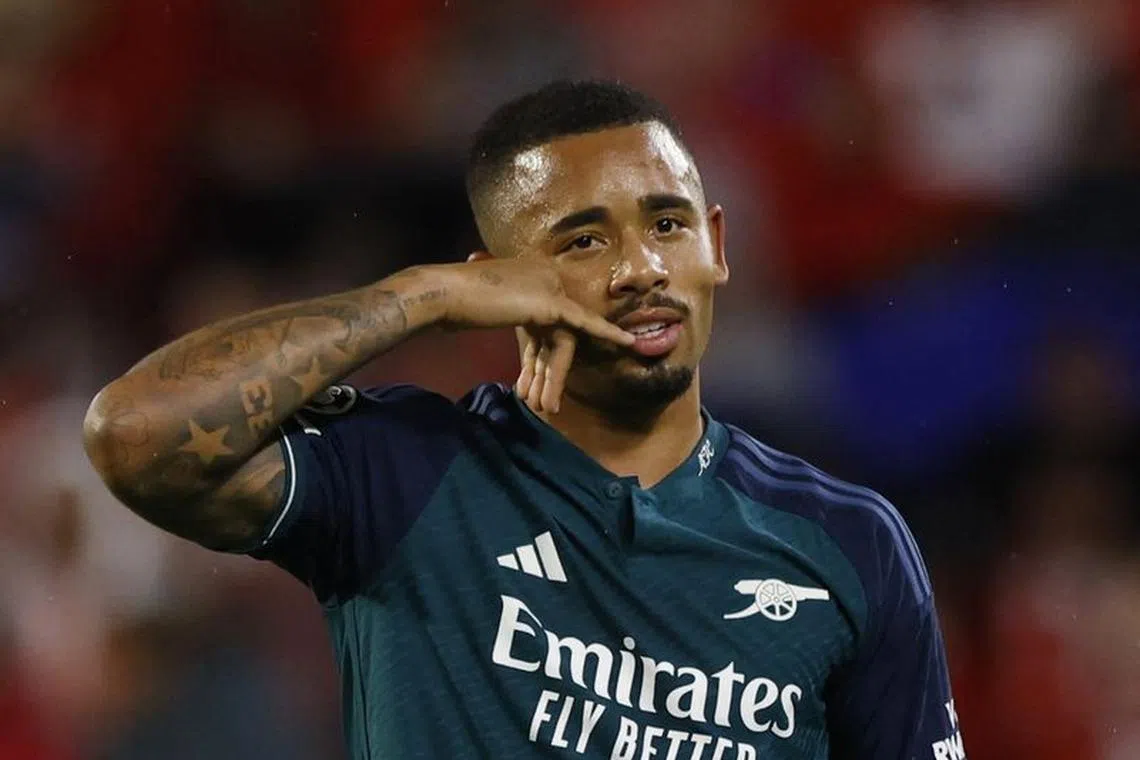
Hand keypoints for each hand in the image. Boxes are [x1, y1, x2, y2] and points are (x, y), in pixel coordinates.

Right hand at [432, 259, 632, 412]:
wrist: (443, 295)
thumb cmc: (450, 303)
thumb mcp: (482, 309)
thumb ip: (503, 313)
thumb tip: (510, 327)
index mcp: (528, 275)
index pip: (542, 324)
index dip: (536, 360)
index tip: (529, 384)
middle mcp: (544, 275)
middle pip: (554, 333)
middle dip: (545, 372)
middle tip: (539, 402)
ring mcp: (550, 286)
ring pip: (562, 340)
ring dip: (553, 376)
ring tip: (545, 406)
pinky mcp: (552, 302)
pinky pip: (584, 324)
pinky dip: (607, 334)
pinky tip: (627, 344)